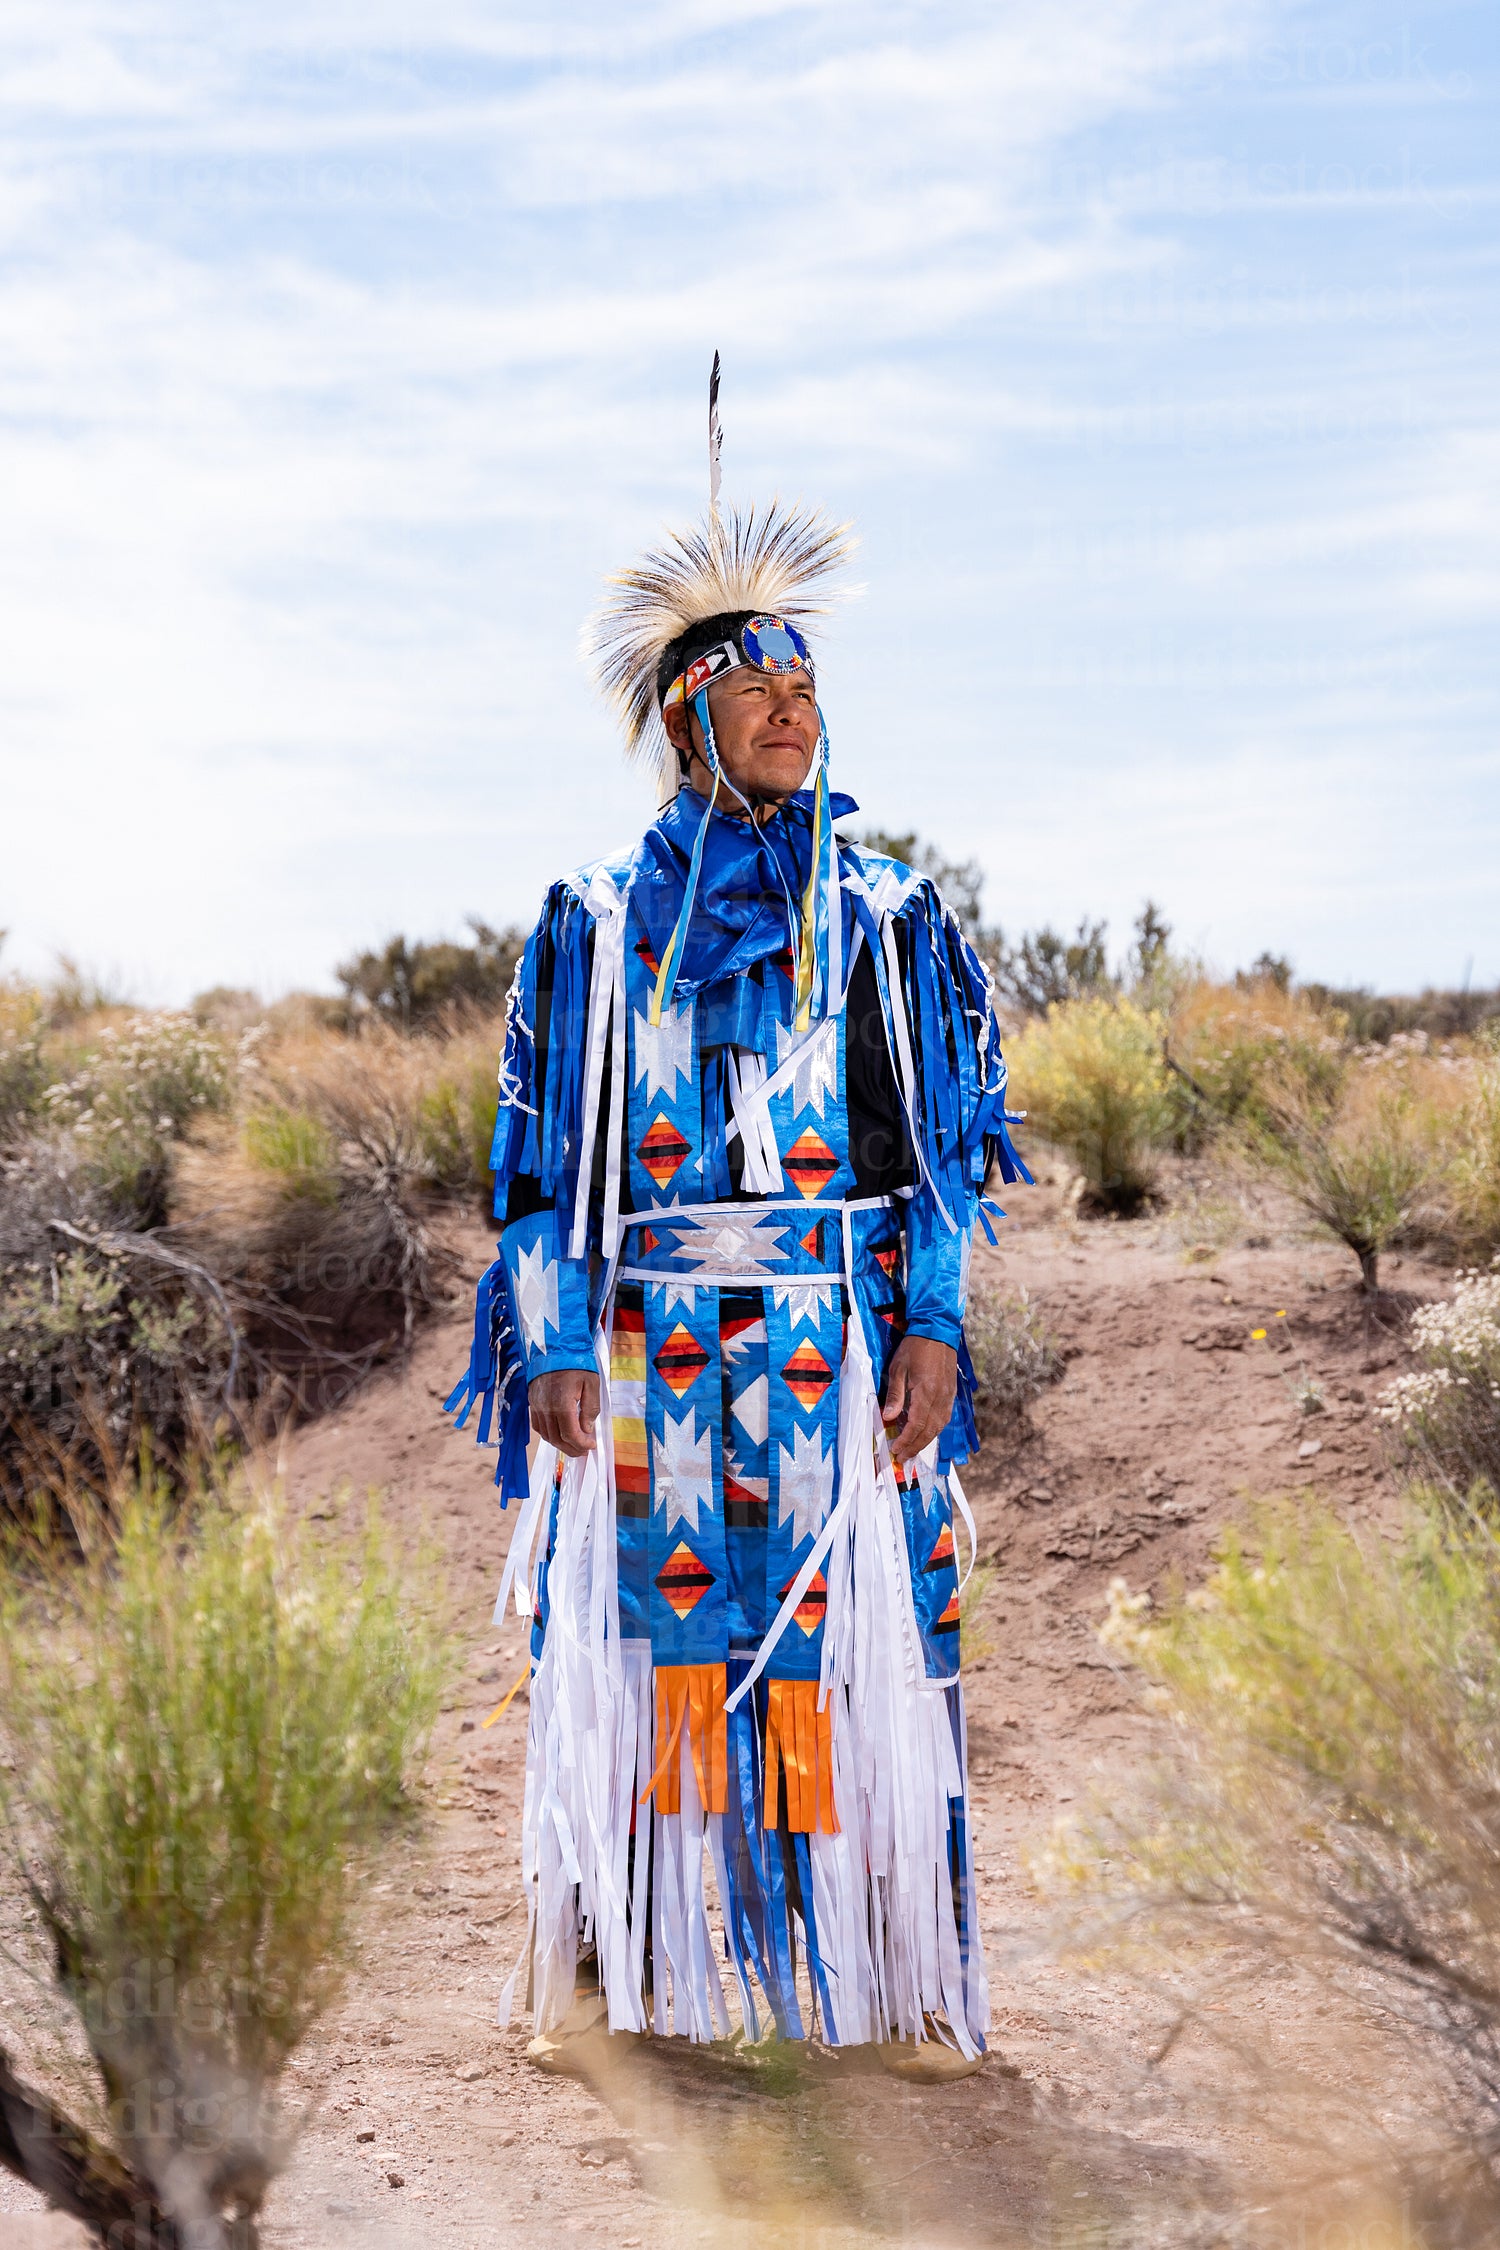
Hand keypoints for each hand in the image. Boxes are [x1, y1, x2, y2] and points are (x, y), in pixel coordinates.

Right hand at [528, 1369, 599, 1457]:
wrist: (553, 1347)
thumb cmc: (576, 1363)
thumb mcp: (591, 1383)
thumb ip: (590, 1408)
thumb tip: (587, 1429)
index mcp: (562, 1404)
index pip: (571, 1434)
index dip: (582, 1444)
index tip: (592, 1445)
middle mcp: (546, 1408)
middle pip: (557, 1439)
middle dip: (572, 1449)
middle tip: (584, 1451)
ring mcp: (537, 1406)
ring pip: (546, 1435)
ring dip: (560, 1445)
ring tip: (574, 1446)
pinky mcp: (532, 1402)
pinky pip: (538, 1426)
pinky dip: (549, 1435)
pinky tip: (559, 1435)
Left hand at [881, 1336, 956, 1463]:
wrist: (938, 1331)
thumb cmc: (914, 1348)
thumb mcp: (898, 1368)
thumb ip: (895, 1395)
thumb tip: (888, 1417)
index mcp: (926, 1392)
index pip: (916, 1425)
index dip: (906, 1440)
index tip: (896, 1450)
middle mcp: (940, 1398)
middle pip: (929, 1431)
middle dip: (915, 1447)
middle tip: (903, 1458)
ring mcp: (948, 1396)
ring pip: (939, 1427)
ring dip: (926, 1441)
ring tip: (912, 1450)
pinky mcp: (951, 1393)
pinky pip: (944, 1418)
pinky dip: (934, 1429)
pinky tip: (926, 1433)